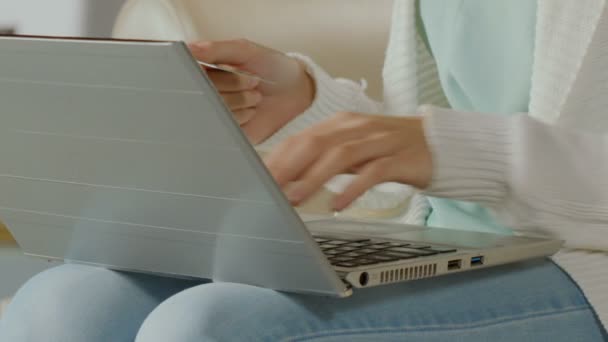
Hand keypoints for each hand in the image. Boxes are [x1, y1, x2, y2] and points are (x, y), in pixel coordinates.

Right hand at [188, 39, 314, 143]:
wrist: (295, 94)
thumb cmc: (270, 68)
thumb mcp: (245, 51)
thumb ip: (217, 50)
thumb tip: (189, 48)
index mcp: (202, 70)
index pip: (188, 70)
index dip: (200, 71)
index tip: (218, 68)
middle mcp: (203, 93)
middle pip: (201, 90)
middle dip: (232, 84)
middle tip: (253, 81)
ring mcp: (213, 113)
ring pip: (213, 109)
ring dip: (240, 101)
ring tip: (255, 96)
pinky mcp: (224, 132)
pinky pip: (222, 127)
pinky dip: (241, 117)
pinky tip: (252, 112)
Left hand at [264, 112, 432, 210]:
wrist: (437, 144)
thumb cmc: (389, 149)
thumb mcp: (353, 149)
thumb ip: (325, 159)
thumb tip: (290, 179)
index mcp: (341, 123)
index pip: (302, 138)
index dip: (279, 158)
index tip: (259, 178)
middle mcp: (357, 127)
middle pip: (316, 143)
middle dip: (289, 167)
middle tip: (269, 189)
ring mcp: (379, 141)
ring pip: (340, 155)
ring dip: (314, 178)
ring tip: (296, 199)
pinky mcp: (399, 158)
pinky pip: (372, 172)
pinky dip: (353, 188)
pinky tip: (339, 205)